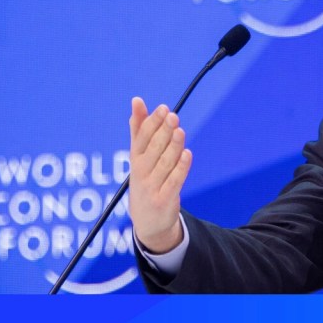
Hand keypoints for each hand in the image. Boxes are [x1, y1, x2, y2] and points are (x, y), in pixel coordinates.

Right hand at [128, 97, 192, 253]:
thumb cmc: (145, 181)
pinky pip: (173, 182)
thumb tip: (137, 100)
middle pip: (153, 149)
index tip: (163, 108)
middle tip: (172, 116)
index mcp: (135, 160)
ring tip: (180, 131)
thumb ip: (138, 128)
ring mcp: (152, 187)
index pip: (141, 138)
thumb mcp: (138, 157)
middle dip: (163, 132)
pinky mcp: (164, 200)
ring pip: (164, 163)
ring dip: (173, 147)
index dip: (152, 123)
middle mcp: (141, 172)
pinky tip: (187, 154)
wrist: (148, 223)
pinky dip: (180, 168)